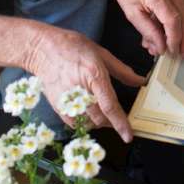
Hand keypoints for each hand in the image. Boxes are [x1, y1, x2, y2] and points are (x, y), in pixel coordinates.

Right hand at [26, 26, 145, 140]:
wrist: (43, 49)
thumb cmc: (73, 47)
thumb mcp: (102, 53)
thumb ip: (122, 71)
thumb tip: (140, 81)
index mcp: (94, 75)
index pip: (110, 106)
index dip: (121, 123)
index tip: (128, 135)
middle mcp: (80, 90)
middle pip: (99, 119)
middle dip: (110, 122)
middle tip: (116, 117)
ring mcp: (66, 100)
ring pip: (87, 123)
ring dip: (97, 121)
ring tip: (99, 108)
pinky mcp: (57, 106)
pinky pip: (73, 123)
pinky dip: (83, 121)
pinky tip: (86, 110)